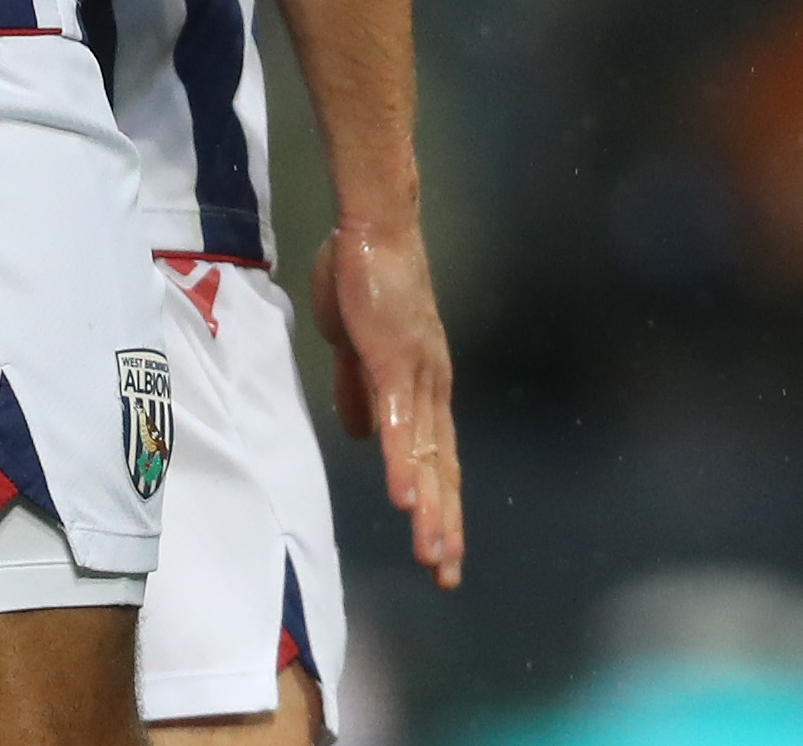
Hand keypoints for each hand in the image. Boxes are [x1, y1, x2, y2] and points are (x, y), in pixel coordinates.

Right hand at [314, 215, 463, 587]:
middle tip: (446, 574)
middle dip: (443, 524)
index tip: (442, 550)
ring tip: (431, 555)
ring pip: (424, 455)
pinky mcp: (394, 359)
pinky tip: (402, 498)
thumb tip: (361, 435)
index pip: (436, 457)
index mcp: (424, 385)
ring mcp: (417, 374)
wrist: (373, 228)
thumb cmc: (364, 279)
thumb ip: (359, 392)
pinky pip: (398, 421)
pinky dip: (401, 462)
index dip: (438, 503)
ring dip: (427, 509)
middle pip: (440, 468)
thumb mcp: (356, 349)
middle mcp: (432, 386)